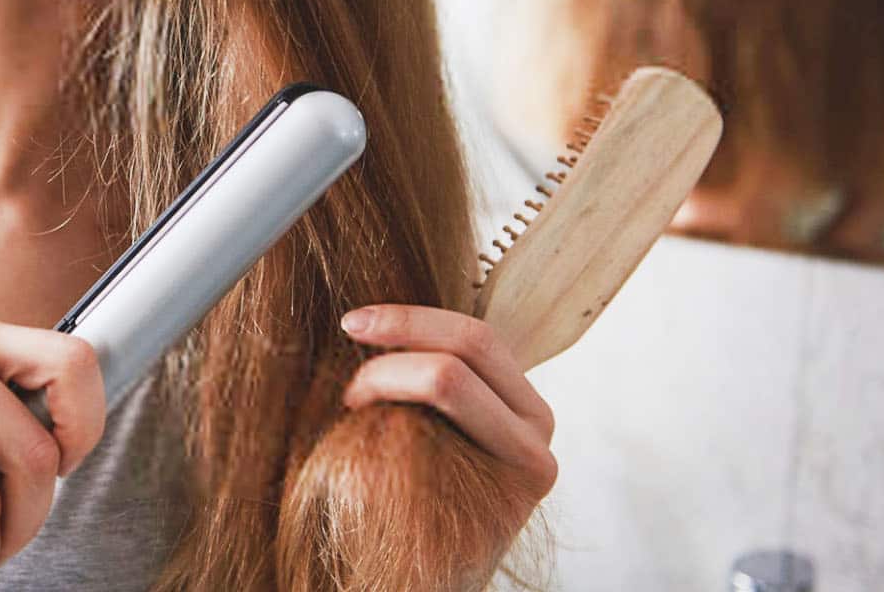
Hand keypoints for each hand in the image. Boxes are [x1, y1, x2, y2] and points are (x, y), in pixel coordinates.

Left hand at [338, 304, 557, 509]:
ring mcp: (525, 467)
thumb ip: (429, 380)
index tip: (354, 323)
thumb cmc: (416, 498)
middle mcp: (537, 432)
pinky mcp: (501, 500)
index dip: (410, 318)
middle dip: (395, 344)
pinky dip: (378, 441)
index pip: (475, 336)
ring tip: (352, 416)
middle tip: (347, 365)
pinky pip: (426, 439)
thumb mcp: (433, 425)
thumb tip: (369, 321)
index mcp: (523, 403)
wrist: (423, 584)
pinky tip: (360, 466)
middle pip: (467, 349)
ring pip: (447, 382)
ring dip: (383, 384)